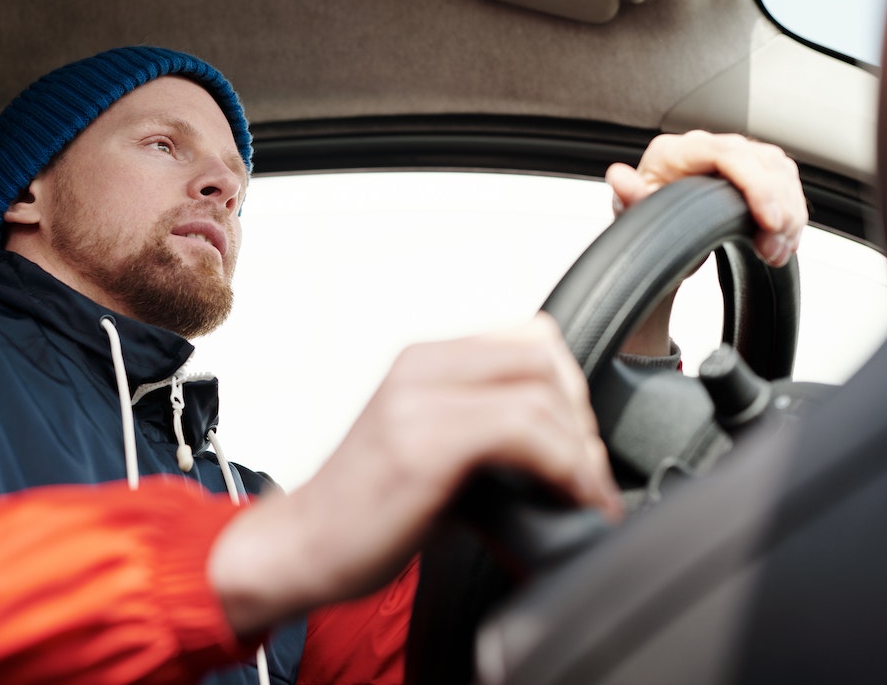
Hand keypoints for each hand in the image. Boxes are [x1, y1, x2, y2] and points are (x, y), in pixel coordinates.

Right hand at [207, 314, 619, 635]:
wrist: (299, 548)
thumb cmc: (364, 511)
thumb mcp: (425, 444)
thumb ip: (478, 423)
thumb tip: (562, 440)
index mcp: (422, 361)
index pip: (529, 338)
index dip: (570, 390)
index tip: (579, 445)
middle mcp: (418, 368)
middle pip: (542, 356)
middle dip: (582, 418)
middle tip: (586, 474)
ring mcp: (416, 401)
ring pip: (540, 393)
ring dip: (580, 451)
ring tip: (584, 494)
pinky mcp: (421, 444)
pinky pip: (522, 431)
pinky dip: (564, 467)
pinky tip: (568, 499)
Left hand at [606, 130, 806, 266]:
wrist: (654, 236)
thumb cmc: (644, 222)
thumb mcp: (634, 215)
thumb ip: (629, 197)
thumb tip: (617, 176)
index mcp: (675, 151)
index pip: (727, 154)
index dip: (756, 185)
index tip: (769, 221)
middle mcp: (706, 147)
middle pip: (763, 161)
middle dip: (779, 207)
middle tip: (773, 249)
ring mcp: (732, 156)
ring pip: (780, 172)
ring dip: (790, 214)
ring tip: (777, 251)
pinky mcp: (751, 171)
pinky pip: (785, 183)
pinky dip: (792, 214)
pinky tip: (785, 240)